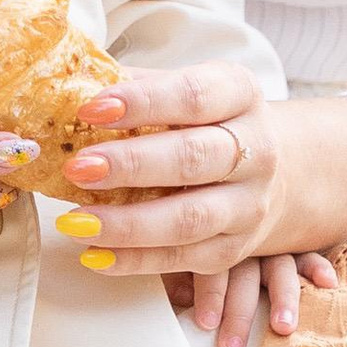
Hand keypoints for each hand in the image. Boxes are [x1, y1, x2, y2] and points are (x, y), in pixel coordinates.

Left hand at [54, 78, 346, 346]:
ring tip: (75, 222)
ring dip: (127, 224)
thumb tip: (70, 87)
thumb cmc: (209, 122)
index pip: (193, 96)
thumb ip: (137, 85)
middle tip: (77, 168)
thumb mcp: (187, 89)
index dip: (142, 103)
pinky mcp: (235, 248)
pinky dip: (135, 261)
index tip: (91, 109)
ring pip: (189, 219)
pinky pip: (183, 260)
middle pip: (192, 158)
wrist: (276, 170)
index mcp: (240, 95)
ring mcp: (248, 204)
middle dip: (130, 165)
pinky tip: (94, 255)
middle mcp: (256, 150)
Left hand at [180, 249, 338, 346]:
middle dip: (240, 313)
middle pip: (244, 276)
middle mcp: (243, 244)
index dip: (209, 296)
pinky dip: (318, 267)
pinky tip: (328, 283)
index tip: (205, 324)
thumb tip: (180, 296)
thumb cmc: (198, 255)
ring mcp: (272, 245)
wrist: (235, 211)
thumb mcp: (181, 264)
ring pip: (278, 269)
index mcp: (212, 246)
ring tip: (282, 328)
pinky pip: (308, 255)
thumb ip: (177, 279)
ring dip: (282, 298)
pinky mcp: (296, 248)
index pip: (211, 270)